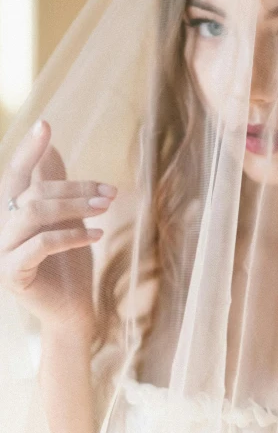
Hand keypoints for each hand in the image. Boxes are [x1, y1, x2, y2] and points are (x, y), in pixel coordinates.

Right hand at [0, 120, 116, 335]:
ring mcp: (2, 250)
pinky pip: (41, 244)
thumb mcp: (66, 219)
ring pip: (35, 212)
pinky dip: (71, 236)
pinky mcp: (11, 273)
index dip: (30, 150)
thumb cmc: (69, 263)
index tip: (46, 124)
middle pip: (35, 192)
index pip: (16, 174)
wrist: (72, 308)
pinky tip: (97, 234)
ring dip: (76, 207)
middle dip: (77, 189)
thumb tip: (51, 148)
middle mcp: (0, 227)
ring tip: (107, 209)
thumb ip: (54, 186)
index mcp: (10, 212)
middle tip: (111, 193)